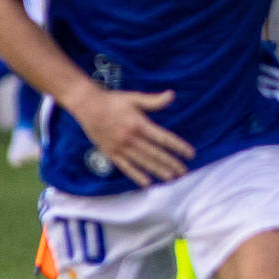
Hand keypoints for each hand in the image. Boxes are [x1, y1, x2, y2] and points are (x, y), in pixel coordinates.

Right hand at [70, 86, 194, 187]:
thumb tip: (172, 95)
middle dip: (171, 163)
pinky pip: (125, 167)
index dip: (178, 147)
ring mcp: (120, 147)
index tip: (191, 154)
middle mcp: (130, 138)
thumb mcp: (134, 98)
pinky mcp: (111, 153)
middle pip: (155, 154)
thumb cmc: (113, 100)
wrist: (86, 106)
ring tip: (171, 178)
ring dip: (158, 171)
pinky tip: (147, 183)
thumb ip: (154, 101)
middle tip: (184, 172)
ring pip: (143, 162)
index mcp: (139, 124)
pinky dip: (136, 175)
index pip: (164, 138)